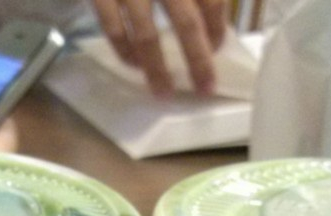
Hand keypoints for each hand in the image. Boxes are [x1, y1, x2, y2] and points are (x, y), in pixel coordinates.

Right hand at [92, 0, 227, 96]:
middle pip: (186, 22)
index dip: (217, 27)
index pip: (210, 0)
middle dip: (197, 60)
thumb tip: (209, 13)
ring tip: (163, 91)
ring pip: (147, 34)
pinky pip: (112, 28)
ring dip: (157, 68)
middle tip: (204, 87)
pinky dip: (123, 50)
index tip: (218, 48)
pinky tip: (133, 64)